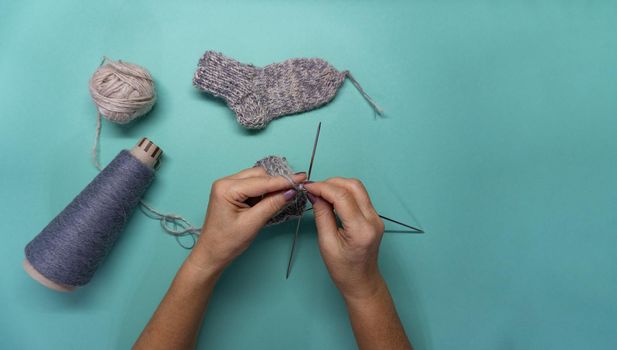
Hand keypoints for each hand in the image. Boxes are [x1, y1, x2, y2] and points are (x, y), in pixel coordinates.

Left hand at [188, 167, 306, 272]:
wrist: (211, 254)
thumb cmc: (226, 242)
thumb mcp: (253, 223)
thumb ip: (272, 204)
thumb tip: (290, 192)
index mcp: (227, 188)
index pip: (262, 181)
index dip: (284, 180)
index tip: (301, 177)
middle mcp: (225, 182)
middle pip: (259, 175)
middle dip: (277, 183)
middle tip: (295, 190)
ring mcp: (227, 186)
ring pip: (256, 178)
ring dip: (270, 187)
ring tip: (282, 198)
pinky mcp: (231, 192)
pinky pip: (252, 185)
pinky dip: (263, 192)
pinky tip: (269, 201)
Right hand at [303, 178, 384, 299]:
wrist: (362, 281)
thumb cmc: (344, 269)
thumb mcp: (327, 243)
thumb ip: (322, 215)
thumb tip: (315, 194)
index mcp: (361, 229)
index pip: (342, 196)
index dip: (323, 187)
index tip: (308, 187)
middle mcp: (373, 220)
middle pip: (353, 186)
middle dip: (331, 183)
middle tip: (314, 189)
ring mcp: (376, 217)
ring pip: (358, 188)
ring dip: (338, 186)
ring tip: (321, 193)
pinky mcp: (374, 217)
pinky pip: (360, 197)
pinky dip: (344, 193)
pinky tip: (331, 200)